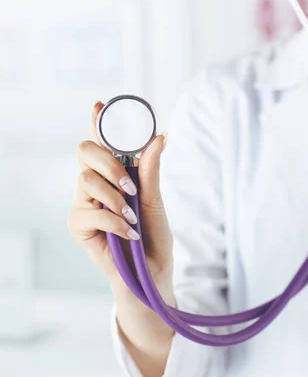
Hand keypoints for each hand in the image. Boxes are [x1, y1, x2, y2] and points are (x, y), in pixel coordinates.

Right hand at [68, 101, 172, 287]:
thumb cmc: (153, 235)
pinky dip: (115, 221)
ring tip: (133, 215)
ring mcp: (84, 204)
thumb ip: (150, 169)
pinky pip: (91, 212)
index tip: (100, 105)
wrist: (152, 271)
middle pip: (85, 152)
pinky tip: (129, 232)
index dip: (98, 123)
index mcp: (114, 175)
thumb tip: (160, 136)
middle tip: (130, 185)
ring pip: (86, 180)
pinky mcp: (78, 226)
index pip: (102, 144)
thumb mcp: (155, 199)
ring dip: (115, 198)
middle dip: (109, 163)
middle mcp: (95, 185)